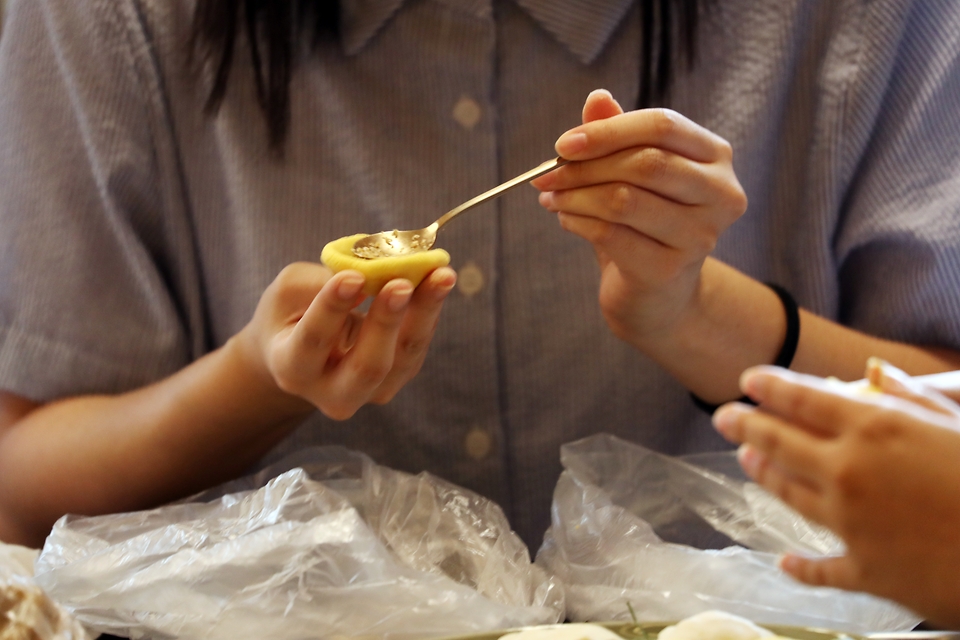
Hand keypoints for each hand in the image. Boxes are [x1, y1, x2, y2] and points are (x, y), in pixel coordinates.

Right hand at [238, 263, 455, 419]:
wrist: (303, 350)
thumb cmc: (292, 313)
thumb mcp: (290, 292)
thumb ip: (321, 284)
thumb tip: (373, 273)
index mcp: (292, 368)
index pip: (313, 340)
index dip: (332, 308)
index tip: (353, 276)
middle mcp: (332, 392)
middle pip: (367, 366)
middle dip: (387, 322)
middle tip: (402, 284)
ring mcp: (370, 393)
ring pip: (403, 359)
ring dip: (424, 313)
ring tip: (441, 275)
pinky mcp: (397, 379)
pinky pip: (416, 346)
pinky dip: (429, 311)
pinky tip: (438, 280)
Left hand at [532, 89, 746, 345]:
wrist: (655, 292)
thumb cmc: (644, 221)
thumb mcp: (630, 171)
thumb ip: (618, 133)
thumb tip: (597, 98)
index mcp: (714, 157)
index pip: (663, 125)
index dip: (608, 130)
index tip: (563, 143)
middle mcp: (720, 194)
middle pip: (645, 163)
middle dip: (586, 166)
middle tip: (546, 175)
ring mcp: (700, 235)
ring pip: (624, 200)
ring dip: (575, 196)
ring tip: (553, 198)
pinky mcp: (671, 269)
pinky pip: (611, 235)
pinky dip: (578, 222)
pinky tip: (566, 219)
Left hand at [713, 366, 959, 626]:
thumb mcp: (959, 424)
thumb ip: (914, 397)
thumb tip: (876, 372)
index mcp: (874, 428)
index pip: (801, 398)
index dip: (768, 386)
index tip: (746, 379)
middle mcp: (849, 471)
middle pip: (779, 442)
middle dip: (745, 424)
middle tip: (723, 416)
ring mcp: (850, 523)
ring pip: (788, 494)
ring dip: (763, 474)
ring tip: (745, 459)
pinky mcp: (865, 570)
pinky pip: (820, 568)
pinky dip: (800, 566)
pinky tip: (784, 561)